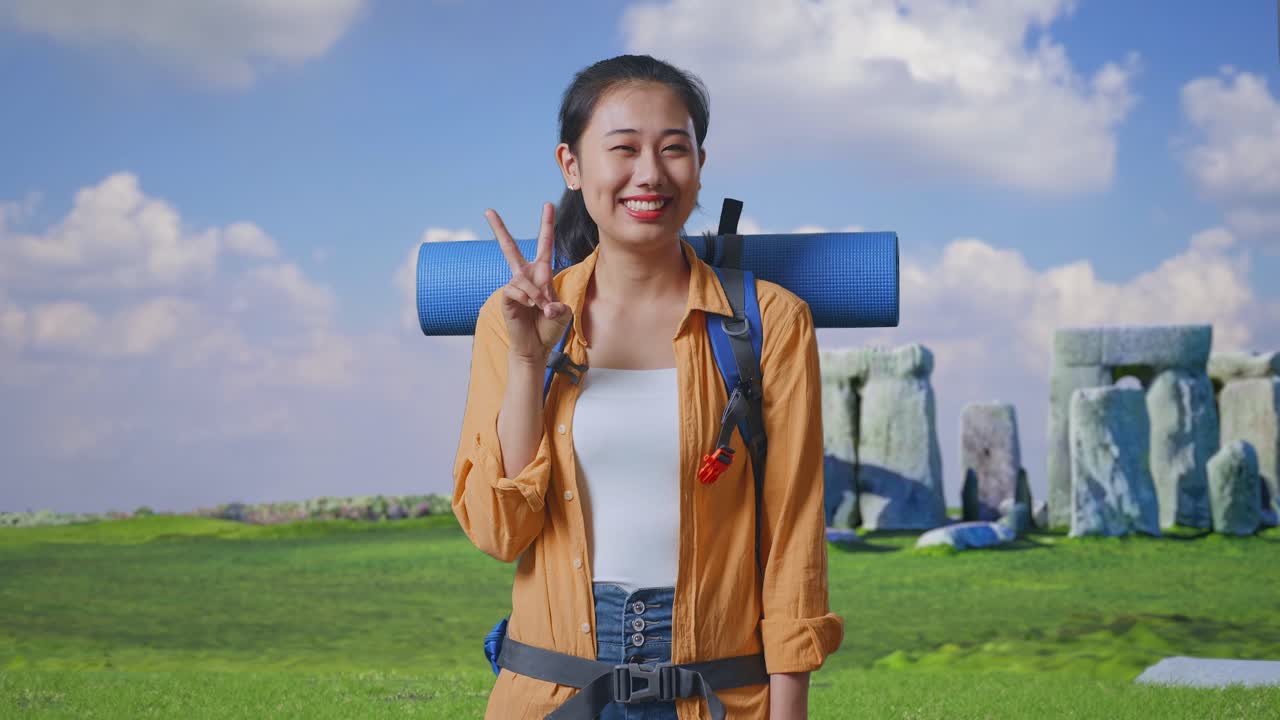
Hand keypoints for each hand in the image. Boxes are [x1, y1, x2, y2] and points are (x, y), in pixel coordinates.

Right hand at [486, 203, 573, 363]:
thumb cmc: (549, 329)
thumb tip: (544, 304)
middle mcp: (526, 276)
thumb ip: (558, 307)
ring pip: (523, 280)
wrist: (536, 347)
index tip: (548, 205)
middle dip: (499, 229)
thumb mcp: (563, 315)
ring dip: (536, 295)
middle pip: (509, 248)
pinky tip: (530, 308)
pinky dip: (527, 299)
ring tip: (541, 309)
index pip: (545, 244)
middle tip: (488, 211)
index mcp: (542, 273)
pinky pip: (515, 290)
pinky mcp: (506, 297)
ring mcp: (514, 286)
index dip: (546, 224)